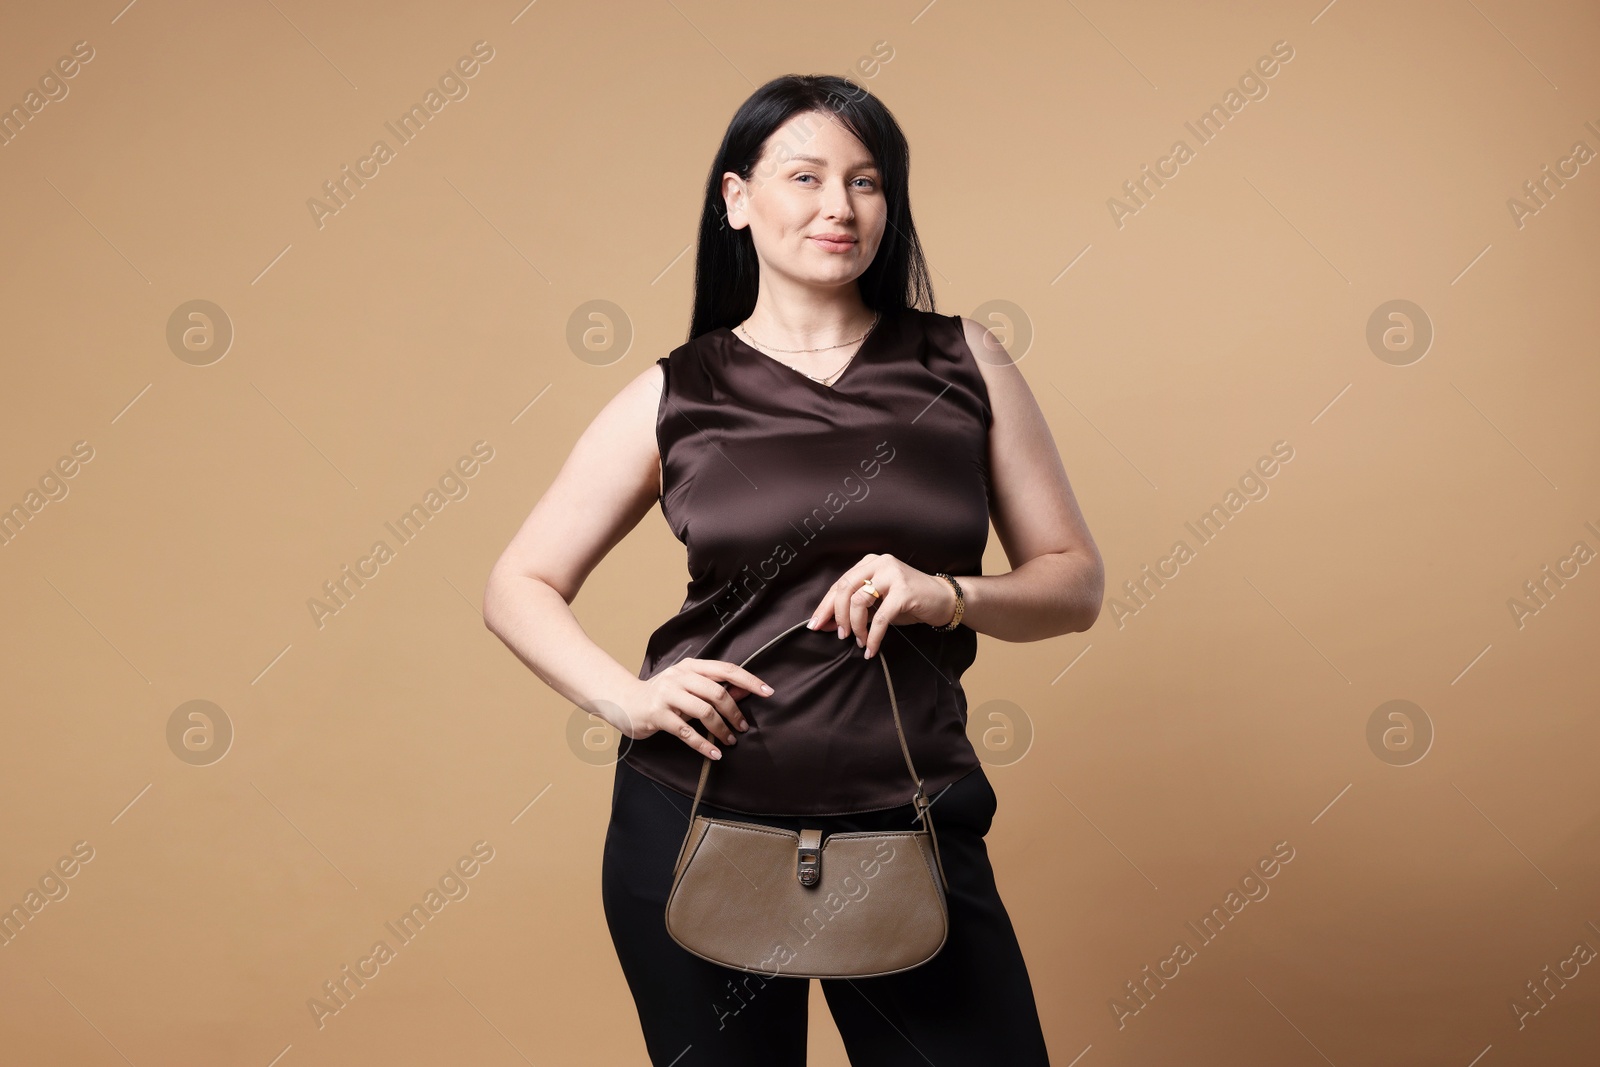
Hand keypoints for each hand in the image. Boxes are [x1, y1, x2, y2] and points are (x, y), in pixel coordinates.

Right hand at [611, 660, 772, 759]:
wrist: (625, 701)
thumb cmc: (663, 695)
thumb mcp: (689, 686)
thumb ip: (716, 686)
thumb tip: (747, 689)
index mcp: (690, 666)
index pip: (726, 669)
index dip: (749, 680)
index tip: (768, 692)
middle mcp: (679, 677)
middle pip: (716, 692)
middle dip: (735, 712)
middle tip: (742, 727)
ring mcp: (667, 695)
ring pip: (704, 712)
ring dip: (722, 729)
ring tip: (730, 741)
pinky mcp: (658, 715)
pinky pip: (686, 731)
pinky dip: (703, 744)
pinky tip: (714, 753)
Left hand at [807, 553, 957, 659]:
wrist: (944, 600)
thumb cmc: (909, 602)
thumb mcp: (878, 603)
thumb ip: (855, 609)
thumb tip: (827, 624)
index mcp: (870, 563)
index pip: (840, 583)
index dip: (825, 605)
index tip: (815, 624)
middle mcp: (879, 564)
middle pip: (844, 589)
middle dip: (836, 616)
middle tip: (839, 635)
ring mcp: (892, 575)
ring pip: (859, 601)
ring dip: (856, 626)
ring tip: (859, 641)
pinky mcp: (904, 591)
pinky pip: (880, 617)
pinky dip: (873, 635)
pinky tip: (872, 648)